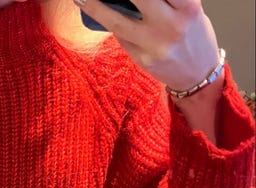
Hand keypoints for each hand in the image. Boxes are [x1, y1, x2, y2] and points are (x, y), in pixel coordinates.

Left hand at [75, 0, 220, 90]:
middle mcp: (171, 26)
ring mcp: (153, 46)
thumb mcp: (189, 9)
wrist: (197, 75)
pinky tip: (96, 12)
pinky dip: (108, 23)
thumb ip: (165, 0)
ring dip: (95, 8)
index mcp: (188, 7)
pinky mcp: (141, 60)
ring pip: (118, 23)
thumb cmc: (192, 34)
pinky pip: (121, 37)